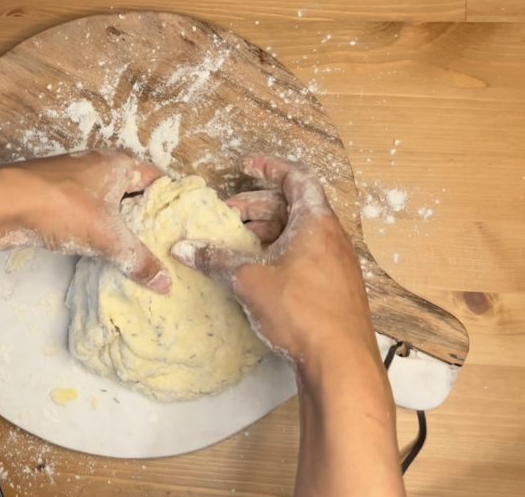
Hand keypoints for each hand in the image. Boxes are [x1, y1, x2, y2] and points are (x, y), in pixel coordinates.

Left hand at [0, 150, 171, 293]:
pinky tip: (98, 249)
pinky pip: (84, 213)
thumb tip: (165, 284)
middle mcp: (98, 166)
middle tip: (162, 245)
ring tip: (134, 251)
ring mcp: (73, 181)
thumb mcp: (108, 238)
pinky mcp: (53, 197)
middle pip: (132, 192)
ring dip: (117, 224)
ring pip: (106, 203)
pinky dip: (93, 228)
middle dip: (143, 217)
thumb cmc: (62, 207)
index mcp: (119, 164)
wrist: (2, 203)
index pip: (157, 180)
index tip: (181, 226)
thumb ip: (138, 260)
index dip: (170, 202)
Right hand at [170, 156, 372, 361]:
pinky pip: (303, 255)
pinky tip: (256, 270)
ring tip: (236, 242)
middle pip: (293, 205)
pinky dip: (277, 252)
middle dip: (257, 204)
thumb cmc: (301, 310)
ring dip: (266, 230)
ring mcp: (334, 263)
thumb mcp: (250, 280)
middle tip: (227, 213)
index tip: (246, 165)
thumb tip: (184, 247)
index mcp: (316, 222)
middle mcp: (330, 237)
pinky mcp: (332, 287)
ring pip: (296, 232)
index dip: (270, 167)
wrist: (340, 360)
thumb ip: (216, 260)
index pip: (296, 178)